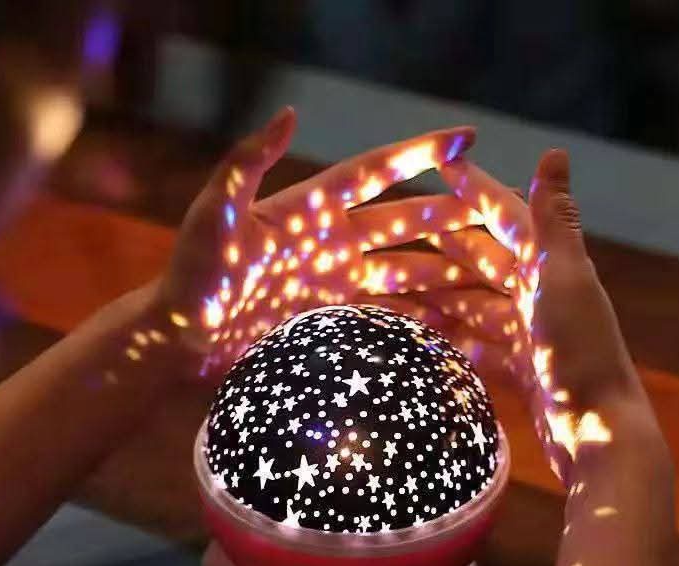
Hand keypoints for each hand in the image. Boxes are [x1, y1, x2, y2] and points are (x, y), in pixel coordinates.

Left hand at [156, 107, 477, 375]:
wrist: (183, 339)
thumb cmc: (193, 274)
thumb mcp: (215, 214)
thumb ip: (248, 164)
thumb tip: (289, 113)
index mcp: (311, 209)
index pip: (375, 173)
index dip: (419, 155)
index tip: (465, 140)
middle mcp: (332, 243)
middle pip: (403, 222)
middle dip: (449, 214)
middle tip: (495, 210)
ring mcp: (336, 284)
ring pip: (404, 270)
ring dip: (444, 270)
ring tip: (486, 272)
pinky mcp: (334, 320)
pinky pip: (386, 316)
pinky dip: (418, 319)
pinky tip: (449, 323)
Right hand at [423, 150, 665, 485]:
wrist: (598, 435)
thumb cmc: (582, 355)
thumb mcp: (566, 281)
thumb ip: (555, 221)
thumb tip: (554, 152)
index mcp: (551, 266)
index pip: (505, 216)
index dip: (474, 189)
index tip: (441, 164)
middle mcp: (540, 294)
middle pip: (481, 261)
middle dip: (440, 247)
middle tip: (392, 235)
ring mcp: (529, 333)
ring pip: (472, 303)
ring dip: (436, 295)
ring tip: (391, 289)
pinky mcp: (520, 368)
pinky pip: (476, 343)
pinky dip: (449, 336)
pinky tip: (418, 333)